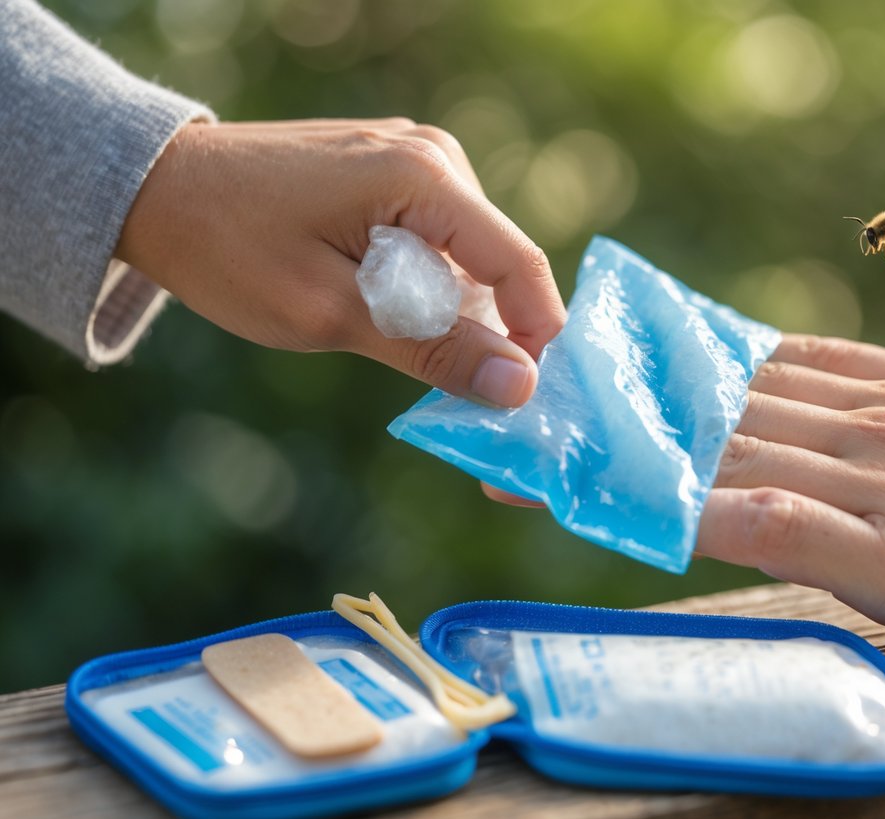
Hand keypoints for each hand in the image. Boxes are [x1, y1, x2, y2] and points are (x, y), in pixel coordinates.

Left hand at [115, 119, 565, 406]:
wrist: (157, 189)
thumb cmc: (228, 249)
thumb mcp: (331, 313)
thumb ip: (433, 349)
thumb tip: (522, 388)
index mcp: (424, 178)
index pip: (520, 266)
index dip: (534, 340)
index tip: (520, 402)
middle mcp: (434, 157)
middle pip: (500, 264)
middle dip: (488, 331)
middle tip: (448, 390)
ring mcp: (417, 159)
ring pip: (471, 259)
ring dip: (450, 311)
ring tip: (385, 337)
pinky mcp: (397, 172)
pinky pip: (441, 241)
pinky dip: (426, 286)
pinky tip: (379, 307)